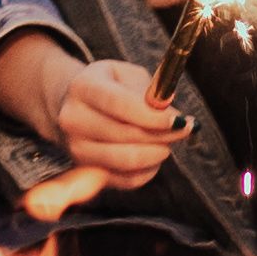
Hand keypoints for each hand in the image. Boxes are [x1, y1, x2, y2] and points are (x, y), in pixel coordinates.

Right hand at [0, 33, 182, 192]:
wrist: (73, 105)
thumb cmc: (109, 87)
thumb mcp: (127, 75)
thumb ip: (151, 91)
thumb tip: (174, 116)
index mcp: (83, 87)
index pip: (119, 104)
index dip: (152, 116)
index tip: (178, 120)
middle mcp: (72, 119)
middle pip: (124, 134)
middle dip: (162, 134)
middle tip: (184, 128)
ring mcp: (75, 148)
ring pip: (126, 161)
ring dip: (157, 153)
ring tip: (168, 141)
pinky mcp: (85, 170)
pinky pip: (125, 180)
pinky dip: (148, 170)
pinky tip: (154, 155)